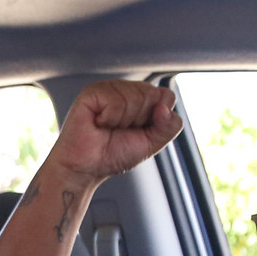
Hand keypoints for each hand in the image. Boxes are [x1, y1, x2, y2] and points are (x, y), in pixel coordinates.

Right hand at [46, 81, 182, 187]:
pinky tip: (98, 123)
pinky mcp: (93, 91)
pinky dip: (110, 119)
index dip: (158, 118)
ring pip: (136, 97)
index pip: (166, 96)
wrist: (87, 167)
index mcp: (141, 98)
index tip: (139, 130)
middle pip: (152, 95)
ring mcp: (109, 88)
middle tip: (120, 130)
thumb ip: (169, 126)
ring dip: (123, 121)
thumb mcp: (152, 143)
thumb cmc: (113, 154)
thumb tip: (164, 108)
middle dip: (140, 120)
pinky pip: (116, 102)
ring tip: (108, 127)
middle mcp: (126, 89)